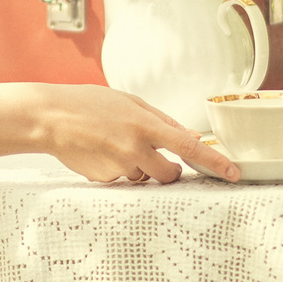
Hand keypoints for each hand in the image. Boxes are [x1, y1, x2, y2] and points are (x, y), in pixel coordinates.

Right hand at [37, 85, 239, 183]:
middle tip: (157, 156)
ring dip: (138, 166)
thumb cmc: (88, 104)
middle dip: (169, 170)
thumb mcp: (129, 102)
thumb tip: (189, 137)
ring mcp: (118, 167)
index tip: (233, 173)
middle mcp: (134, 149)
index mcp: (145, 125)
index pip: (189, 148)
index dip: (215, 162)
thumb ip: (161, 120)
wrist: (49, 118)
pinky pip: (121, 180)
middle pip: (169, 174)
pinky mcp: (103, 179)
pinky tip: (99, 151)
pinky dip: (117, 169)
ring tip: (114, 145)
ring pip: (142, 177)